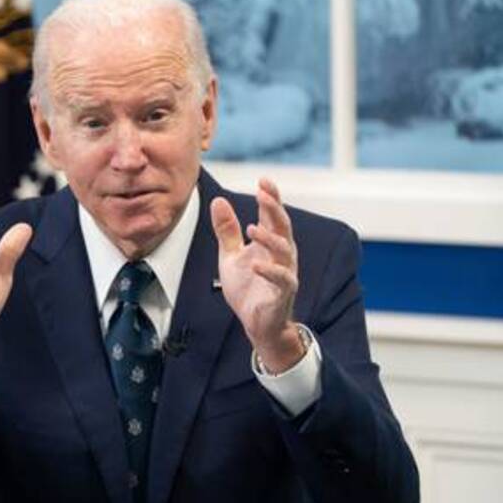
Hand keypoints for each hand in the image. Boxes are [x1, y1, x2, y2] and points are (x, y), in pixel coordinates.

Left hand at [210, 179, 304, 372]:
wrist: (256, 323)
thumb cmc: (247, 287)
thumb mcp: (230, 255)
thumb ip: (226, 230)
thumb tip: (218, 201)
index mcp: (270, 243)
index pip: (272, 215)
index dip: (270, 198)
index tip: (264, 180)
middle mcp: (281, 254)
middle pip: (282, 227)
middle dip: (274, 209)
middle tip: (264, 193)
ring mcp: (285, 272)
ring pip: (285, 250)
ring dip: (270, 238)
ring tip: (252, 228)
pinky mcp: (283, 293)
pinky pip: (282, 279)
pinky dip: (270, 271)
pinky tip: (255, 264)